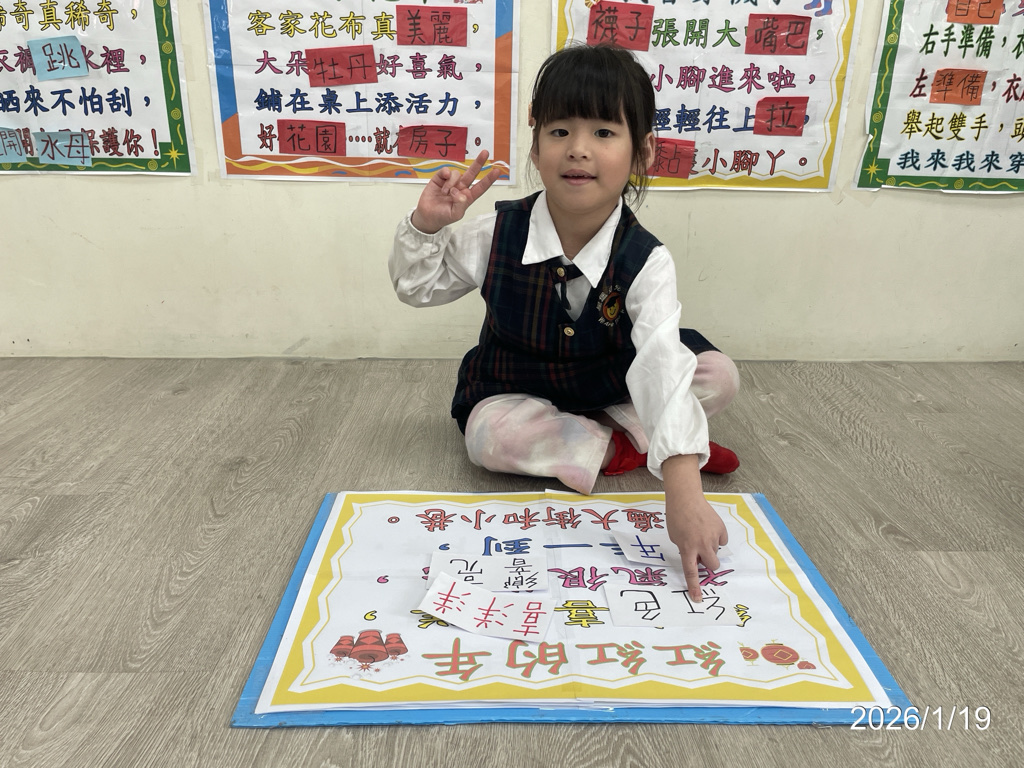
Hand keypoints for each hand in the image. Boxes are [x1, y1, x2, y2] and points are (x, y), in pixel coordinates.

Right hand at [411, 150, 502, 233]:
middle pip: (472, 173)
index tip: (497, 171)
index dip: (488, 179)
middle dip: (478, 163)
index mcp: (467, 197)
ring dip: (451, 183)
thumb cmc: (443, 216)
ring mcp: (451, 182)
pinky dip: (445, 174)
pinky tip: (442, 180)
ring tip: (444, 192)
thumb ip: (460, 205)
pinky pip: (445, 171)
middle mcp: (461, 188)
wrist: (427, 216)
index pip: (480, 187)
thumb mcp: (455, 215)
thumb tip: (461, 194)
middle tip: (485, 152)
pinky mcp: (440, 178)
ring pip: (456, 174)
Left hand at [662, 454, 727, 601]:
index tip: (698, 599)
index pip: (691, 572)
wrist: (686, 498)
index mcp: (687, 548)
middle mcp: (702, 544)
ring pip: (716, 551)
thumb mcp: (676, 538)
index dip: (694, 587)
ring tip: (700, 532)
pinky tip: (708, 527)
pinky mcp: (721, 528)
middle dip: (709, 564)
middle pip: (713, 565)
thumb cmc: (676, 518)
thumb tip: (697, 559)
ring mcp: (713, 536)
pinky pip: (721, 540)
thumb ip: (686, 550)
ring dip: (710, 547)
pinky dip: (716, 537)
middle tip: (701, 554)